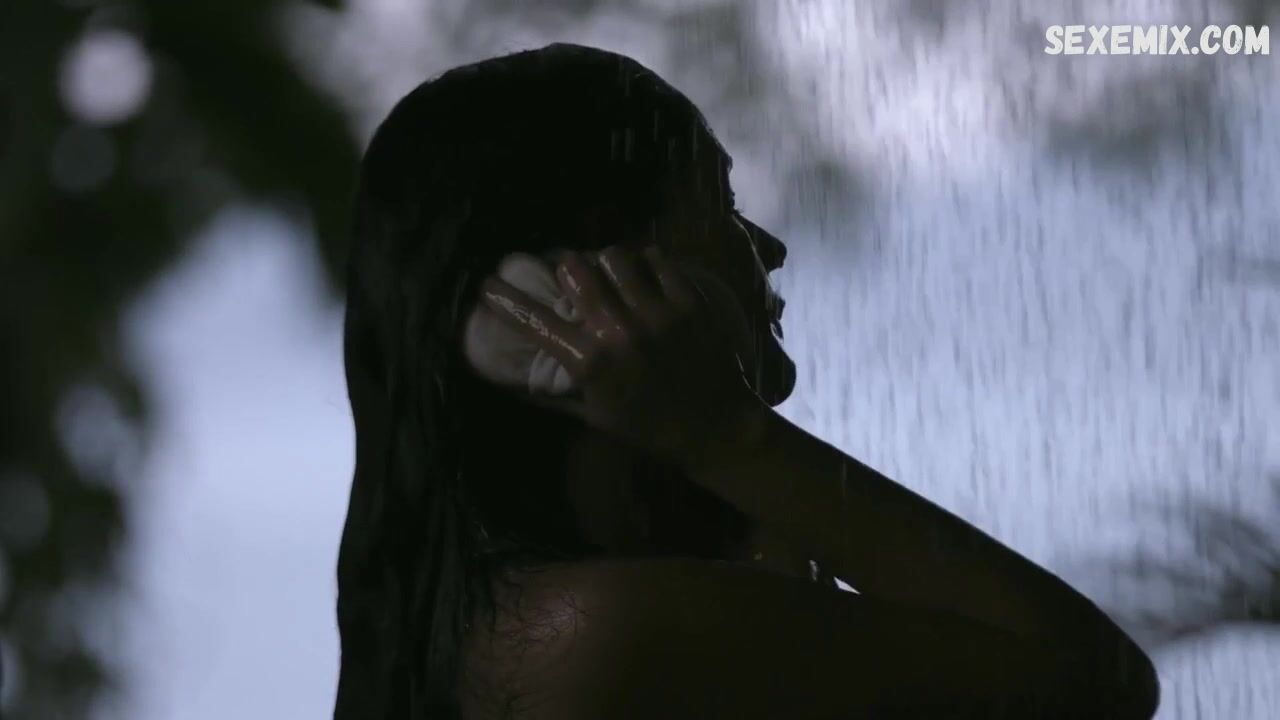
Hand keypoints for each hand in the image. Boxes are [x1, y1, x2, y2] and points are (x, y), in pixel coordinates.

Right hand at [478, 244, 766, 468]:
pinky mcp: (688, 302)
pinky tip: (644, 275)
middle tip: (568, 275)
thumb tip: (511, 381)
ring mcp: (656, 313)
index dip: (504, 298)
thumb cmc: (648, 428)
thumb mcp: (594, 416)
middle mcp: (619, 330)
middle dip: (565, 268)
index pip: (534, 320)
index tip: (487, 284)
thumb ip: (553, 394)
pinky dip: (646, 263)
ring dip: (606, 263)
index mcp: (590, 362)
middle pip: (576, 270)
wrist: (714, 429)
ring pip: (616, 257)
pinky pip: (657, 261)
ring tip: (610, 274)